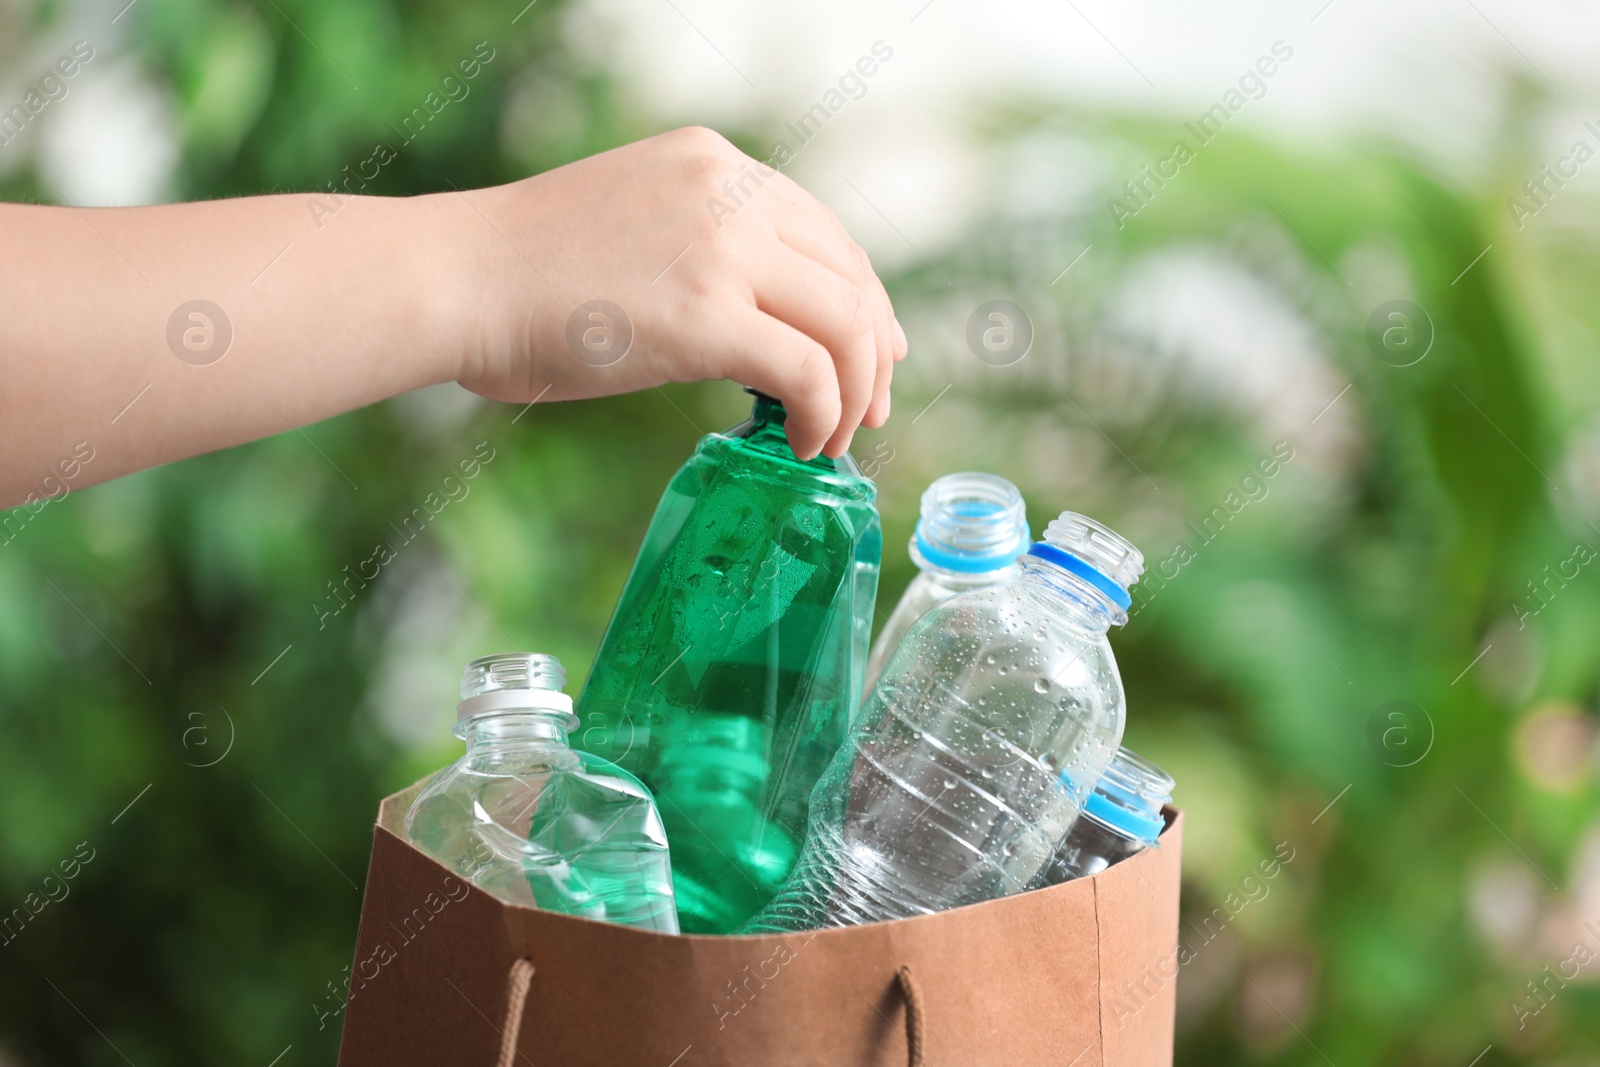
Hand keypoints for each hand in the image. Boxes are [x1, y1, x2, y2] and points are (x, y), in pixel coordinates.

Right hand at [448, 127, 907, 459]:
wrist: (455, 279)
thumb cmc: (521, 274)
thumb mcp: (632, 228)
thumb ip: (699, 251)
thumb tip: (756, 323)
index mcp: (713, 163)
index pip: (824, 231)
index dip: (861, 299)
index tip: (869, 353)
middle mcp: (730, 189)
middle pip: (850, 273)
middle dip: (874, 351)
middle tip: (869, 408)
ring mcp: (722, 246)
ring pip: (846, 322)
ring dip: (855, 391)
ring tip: (835, 437)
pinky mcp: (706, 312)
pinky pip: (808, 370)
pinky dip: (823, 414)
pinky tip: (804, 444)